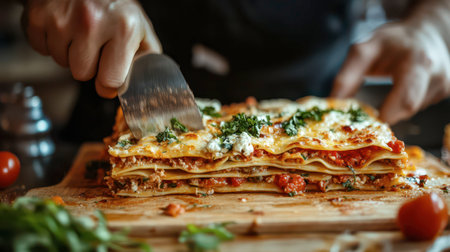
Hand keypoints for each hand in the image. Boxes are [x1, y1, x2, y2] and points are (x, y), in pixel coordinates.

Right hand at [22, 0, 161, 97]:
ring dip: (69, 53)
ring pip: (61, 62)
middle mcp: (92, 24)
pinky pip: (41, 48)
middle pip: (82, 74)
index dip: (108, 83)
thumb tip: (133, 85)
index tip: (108, 77)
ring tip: (80, 32)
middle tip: (95, 45)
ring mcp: (62, 20)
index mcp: (123, 29)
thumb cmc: (114, 2)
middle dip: (89, 65)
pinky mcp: (39, 16)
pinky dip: (51, 41)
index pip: (110, 81)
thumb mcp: (140, 26)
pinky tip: (63, 26)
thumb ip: (144, 57)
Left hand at [331, 22, 449, 123]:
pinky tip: (402, 90)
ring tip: (390, 90)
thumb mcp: (365, 50)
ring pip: (410, 112)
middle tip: (372, 111)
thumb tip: (333, 103)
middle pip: (408, 110)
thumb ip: (347, 76)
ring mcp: (443, 86)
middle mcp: (435, 75)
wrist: (425, 33)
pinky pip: (417, 109)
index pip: (405, 100)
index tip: (365, 116)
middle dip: (387, 113)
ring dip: (394, 107)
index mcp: (416, 62)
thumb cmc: (392, 42)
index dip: (384, 114)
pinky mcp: (444, 94)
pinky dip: (403, 106)